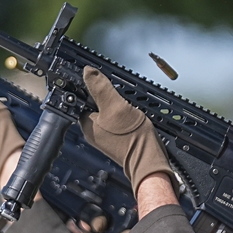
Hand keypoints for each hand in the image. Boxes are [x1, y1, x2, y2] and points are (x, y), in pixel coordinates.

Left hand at [79, 68, 172, 191]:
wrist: (151, 161)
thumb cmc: (133, 140)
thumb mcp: (116, 107)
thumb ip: (100, 88)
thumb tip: (87, 72)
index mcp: (86, 123)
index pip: (81, 96)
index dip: (89, 83)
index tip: (100, 75)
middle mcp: (93, 129)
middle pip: (95, 100)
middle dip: (107, 91)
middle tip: (119, 88)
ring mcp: (106, 133)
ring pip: (108, 107)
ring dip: (117, 100)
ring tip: (128, 99)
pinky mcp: (119, 135)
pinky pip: (118, 115)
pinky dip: (125, 109)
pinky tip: (133, 109)